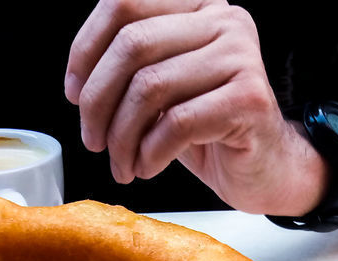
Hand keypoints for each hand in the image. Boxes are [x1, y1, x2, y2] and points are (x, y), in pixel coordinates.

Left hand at [64, 0, 324, 214]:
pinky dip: (150, 152)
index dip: (86, 49)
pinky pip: (177, 123)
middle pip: (133, 45)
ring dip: (123, 137)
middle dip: (99, 101)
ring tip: (121, 163)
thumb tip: (78, 81)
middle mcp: (224, 20)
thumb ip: (129, 67)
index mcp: (197, 5)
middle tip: (93, 141)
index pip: (124, 4)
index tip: (73, 92)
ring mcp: (241, 57)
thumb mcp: (162, 88)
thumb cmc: (209, 129)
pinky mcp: (250, 99)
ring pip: (151, 87)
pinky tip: (147, 167)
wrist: (263, 168)